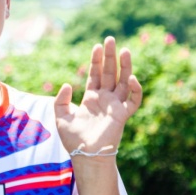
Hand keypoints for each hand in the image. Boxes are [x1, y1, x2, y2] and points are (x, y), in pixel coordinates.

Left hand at [54, 36, 141, 155]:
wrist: (85, 155)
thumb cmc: (73, 139)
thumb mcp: (60, 116)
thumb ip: (61, 100)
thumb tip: (67, 83)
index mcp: (91, 98)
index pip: (95, 74)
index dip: (96, 60)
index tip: (97, 46)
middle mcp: (104, 99)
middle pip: (109, 73)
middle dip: (110, 57)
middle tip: (111, 39)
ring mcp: (115, 106)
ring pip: (123, 82)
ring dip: (124, 67)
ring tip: (124, 50)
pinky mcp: (122, 115)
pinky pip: (133, 100)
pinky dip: (135, 89)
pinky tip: (131, 78)